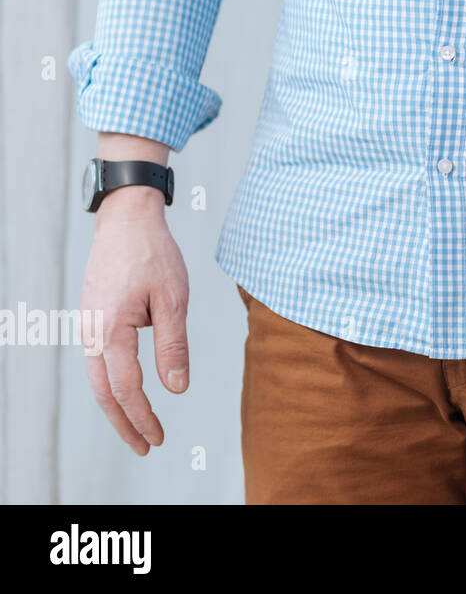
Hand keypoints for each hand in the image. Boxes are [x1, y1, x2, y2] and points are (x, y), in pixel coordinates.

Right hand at [82, 190, 190, 454]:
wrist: (126, 220)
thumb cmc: (153, 254)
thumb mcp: (174, 298)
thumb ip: (173, 345)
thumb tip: (176, 388)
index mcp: (111, 329)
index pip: (126, 388)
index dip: (142, 417)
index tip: (160, 437)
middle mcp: (92, 331)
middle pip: (103, 392)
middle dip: (124, 423)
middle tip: (147, 447)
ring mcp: (89, 325)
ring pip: (97, 379)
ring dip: (116, 406)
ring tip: (138, 427)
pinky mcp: (93, 318)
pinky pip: (99, 361)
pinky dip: (111, 383)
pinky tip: (128, 392)